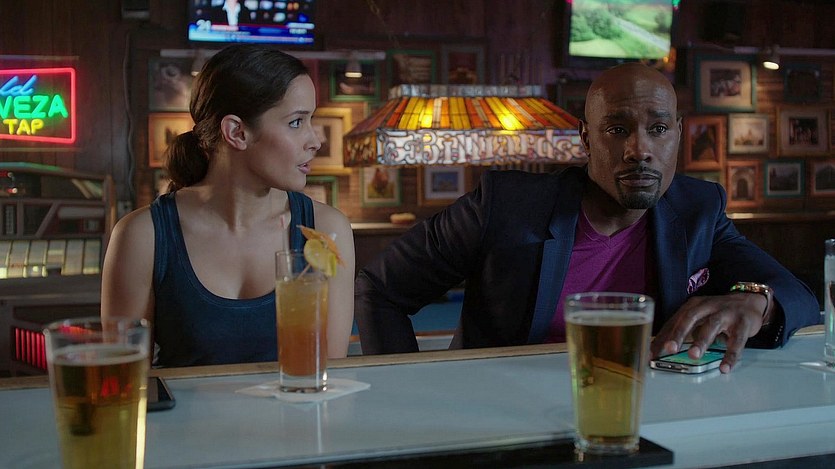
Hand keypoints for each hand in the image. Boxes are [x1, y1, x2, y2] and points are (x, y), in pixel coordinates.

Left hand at [650, 293, 766, 372]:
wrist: (749, 302)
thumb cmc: (717, 312)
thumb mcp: (698, 317)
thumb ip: (681, 330)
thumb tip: (658, 348)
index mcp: (693, 305)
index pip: (674, 321)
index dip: (662, 337)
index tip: (651, 352)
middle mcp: (707, 306)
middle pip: (690, 318)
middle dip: (679, 333)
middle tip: (670, 349)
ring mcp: (726, 313)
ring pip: (712, 326)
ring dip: (702, 341)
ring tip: (693, 356)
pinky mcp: (743, 323)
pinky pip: (737, 341)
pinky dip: (730, 355)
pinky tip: (724, 367)